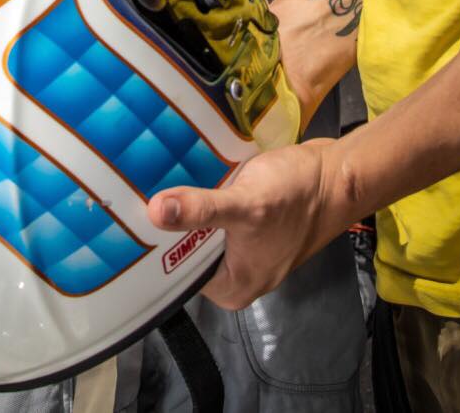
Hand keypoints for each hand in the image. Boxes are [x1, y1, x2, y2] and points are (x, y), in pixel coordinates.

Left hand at [146, 137, 354, 307]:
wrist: (336, 174)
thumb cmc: (296, 197)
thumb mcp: (245, 204)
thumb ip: (201, 210)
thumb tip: (156, 212)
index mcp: (231, 288)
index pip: (174, 275)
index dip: (150, 246)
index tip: (123, 217)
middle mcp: (235, 273)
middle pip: (183, 249)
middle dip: (164, 223)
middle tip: (130, 190)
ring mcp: (243, 246)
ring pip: (197, 228)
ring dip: (182, 205)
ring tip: (148, 178)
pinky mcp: (247, 220)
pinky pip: (212, 212)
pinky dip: (201, 194)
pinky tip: (183, 172)